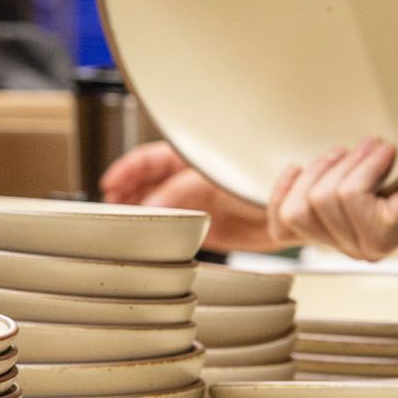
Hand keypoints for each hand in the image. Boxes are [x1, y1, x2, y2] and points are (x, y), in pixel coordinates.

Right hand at [99, 140, 281, 252]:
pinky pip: (174, 230)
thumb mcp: (211, 179)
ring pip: (158, 207)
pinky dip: (159, 234)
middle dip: (128, 193)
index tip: (109, 184)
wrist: (288, 209)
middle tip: (111, 208)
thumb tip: (148, 207)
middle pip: (148, 184)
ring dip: (141, 214)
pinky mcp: (205, 229)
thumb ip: (178, 192)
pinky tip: (149, 239)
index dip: (127, 170)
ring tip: (124, 223)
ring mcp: (196, 204)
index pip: (149, 160)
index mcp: (191, 157)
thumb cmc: (258, 180)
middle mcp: (191, 179)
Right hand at [264, 133, 397, 260]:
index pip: (281, 229)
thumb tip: (283, 164)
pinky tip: (388, 154)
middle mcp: (351, 247)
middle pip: (295, 212)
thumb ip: (321, 173)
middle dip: (318, 169)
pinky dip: (366, 164)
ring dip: (347, 161)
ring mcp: (367, 247)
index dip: (277, 194)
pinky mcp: (385, 237)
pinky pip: (349, 194)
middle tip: (352, 150)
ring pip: (322, 200)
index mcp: (339, 232)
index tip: (296, 163)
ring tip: (377, 148)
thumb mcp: (354, 162)